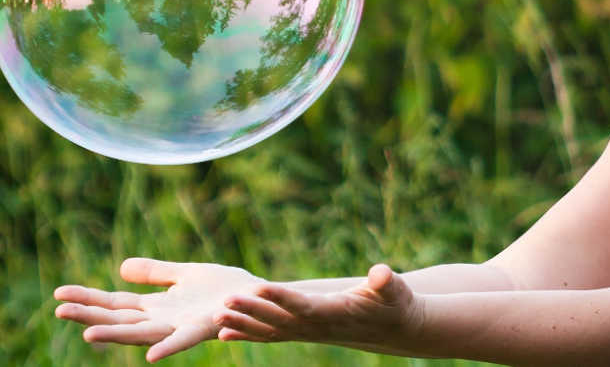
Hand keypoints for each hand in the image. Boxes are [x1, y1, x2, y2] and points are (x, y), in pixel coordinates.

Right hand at [54, 258, 265, 361]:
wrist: (262, 298)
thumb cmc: (226, 289)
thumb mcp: (183, 274)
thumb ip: (154, 273)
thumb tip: (120, 268)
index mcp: (157, 308)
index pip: (113, 305)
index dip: (87, 299)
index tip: (57, 295)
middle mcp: (164, 322)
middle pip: (118, 320)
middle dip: (89, 316)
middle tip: (58, 311)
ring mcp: (182, 328)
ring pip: (142, 334)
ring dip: (115, 335)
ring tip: (88, 335)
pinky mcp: (204, 329)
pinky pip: (184, 342)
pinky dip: (167, 349)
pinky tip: (150, 357)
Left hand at [215, 264, 425, 352]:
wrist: (394, 329)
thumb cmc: (394, 303)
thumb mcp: (395, 290)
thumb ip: (386, 282)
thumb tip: (382, 273)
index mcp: (334, 312)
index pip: (303, 305)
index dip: (282, 298)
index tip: (260, 287)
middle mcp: (316, 326)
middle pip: (278, 319)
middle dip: (251, 311)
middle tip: (224, 302)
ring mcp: (307, 332)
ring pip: (268, 330)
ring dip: (242, 325)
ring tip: (215, 319)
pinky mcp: (301, 332)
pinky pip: (269, 335)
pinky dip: (247, 334)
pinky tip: (223, 333)